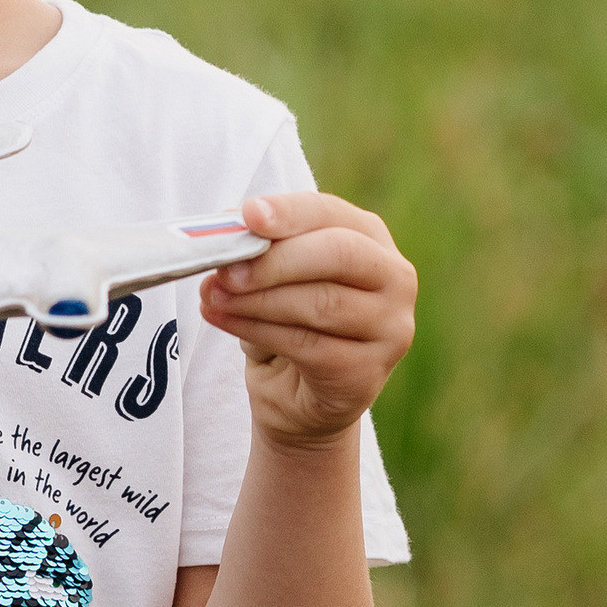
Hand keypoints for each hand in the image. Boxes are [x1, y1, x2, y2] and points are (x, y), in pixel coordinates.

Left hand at [200, 190, 417, 451]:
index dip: (289, 212)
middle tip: (225, 269)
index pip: (331, 213)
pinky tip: (223, 319)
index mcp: (370, 237)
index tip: (249, 215)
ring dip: (257, 300)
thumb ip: (260, 249)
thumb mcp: (273, 275)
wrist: (296, 394)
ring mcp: (390, 328)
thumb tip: (227, 228)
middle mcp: (393, 278)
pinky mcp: (367, 372)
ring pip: (321, 303)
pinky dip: (256, 330)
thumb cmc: (285, 319)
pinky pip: (307, 345)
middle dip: (275, 260)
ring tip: (213, 297)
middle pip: (339, 254)